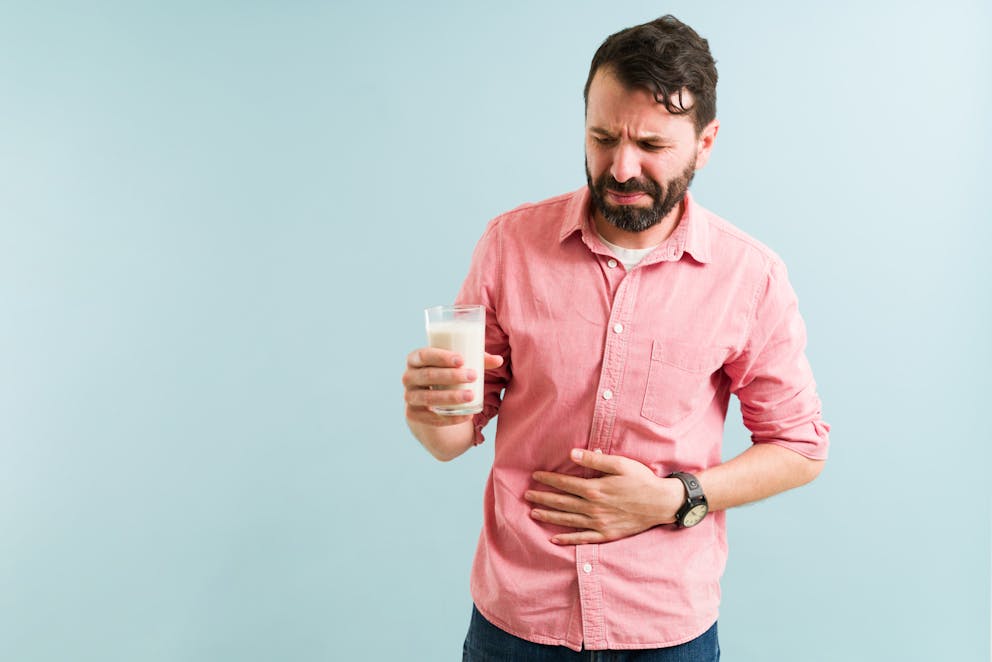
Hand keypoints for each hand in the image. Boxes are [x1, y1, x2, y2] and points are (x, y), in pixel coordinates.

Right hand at [402, 347, 502, 426]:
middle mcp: (408, 377)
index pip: (424, 355)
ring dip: (450, 397)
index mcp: (415, 359)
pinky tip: (466, 415)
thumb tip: (499, 360)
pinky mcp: (413, 415)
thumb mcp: (457, 364)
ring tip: (471, 396)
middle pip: (427, 375)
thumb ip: (477, 359)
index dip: (441, 356)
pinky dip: (450, 418)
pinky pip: (431, 418)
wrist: (427, 399)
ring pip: (428, 398)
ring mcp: (409, 397)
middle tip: (473, 376)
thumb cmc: (445, 373)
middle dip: (451, 376)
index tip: (462, 360)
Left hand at [526, 449, 682, 544]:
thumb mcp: (620, 464)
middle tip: (526, 495)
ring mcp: (600, 523)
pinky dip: (567, 540)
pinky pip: (583, 539)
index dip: (548, 479)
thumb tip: (571, 453)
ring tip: (533, 513)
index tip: (535, 476)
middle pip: (562, 502)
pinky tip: (554, 540)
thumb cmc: (642, 480)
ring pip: (568, 520)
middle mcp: (594, 507)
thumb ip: (594, 460)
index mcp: (595, 488)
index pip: (565, 483)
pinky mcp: (607, 534)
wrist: (662, 503)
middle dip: (542, 498)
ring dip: (549, 517)